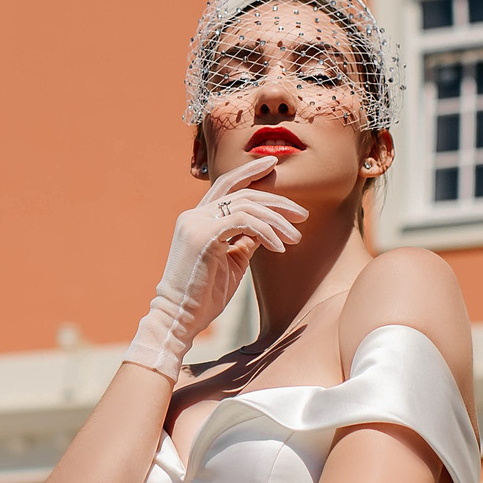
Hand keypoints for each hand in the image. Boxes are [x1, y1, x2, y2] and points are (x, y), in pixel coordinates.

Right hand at [122, 157, 306, 378]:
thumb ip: (245, 240)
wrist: (179, 318)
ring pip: (247, 206)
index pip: (226, 184)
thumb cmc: (204, 295)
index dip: (250, 171)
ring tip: (296, 238)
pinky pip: (244, 222)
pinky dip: (267, 232)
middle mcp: (194, 215)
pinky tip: (279, 247)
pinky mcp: (203, 236)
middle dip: (277, 201)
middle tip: (303, 214)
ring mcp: (196, 223)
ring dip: (277, 220)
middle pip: (242, 193)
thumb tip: (267, 229)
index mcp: (197, 218)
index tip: (273, 164)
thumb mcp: (231, 262)